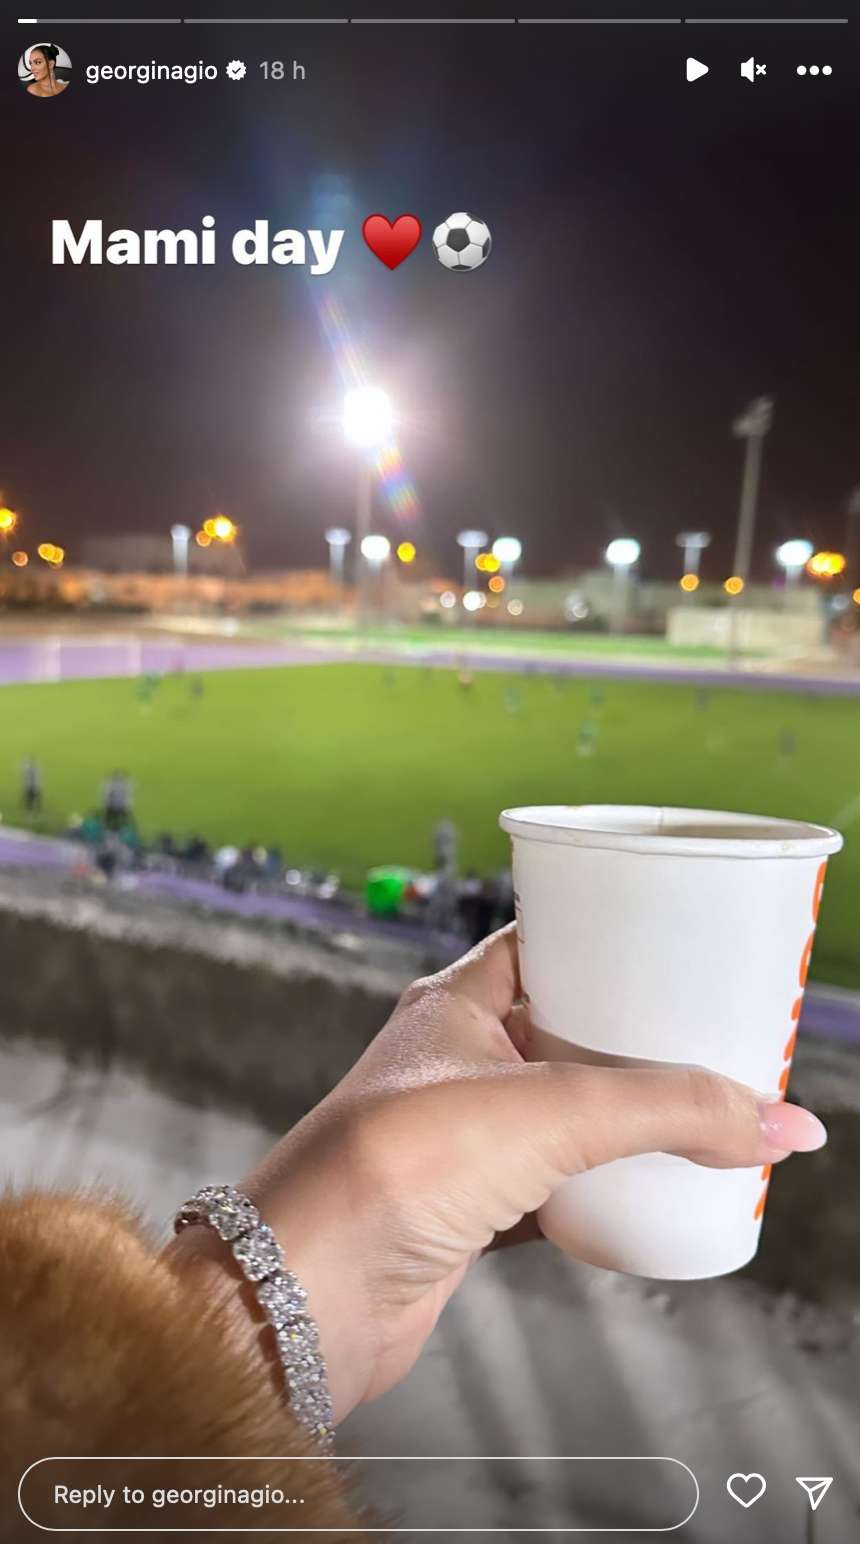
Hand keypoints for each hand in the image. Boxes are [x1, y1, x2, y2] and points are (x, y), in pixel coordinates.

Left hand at [165, 926, 825, 1424]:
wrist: (305, 1294)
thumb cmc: (387, 1170)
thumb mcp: (548, 1111)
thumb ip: (668, 1110)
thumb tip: (778, 1123)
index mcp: (456, 1001)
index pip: (547, 942)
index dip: (612, 938)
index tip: (684, 944)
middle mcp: (456, 1061)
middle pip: (570, 1030)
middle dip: (640, 1038)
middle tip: (714, 1038)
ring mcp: (460, 1135)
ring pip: (565, 1113)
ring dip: (627, 1119)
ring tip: (702, 1114)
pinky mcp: (468, 1208)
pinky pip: (556, 1187)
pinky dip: (604, 1191)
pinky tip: (652, 1196)